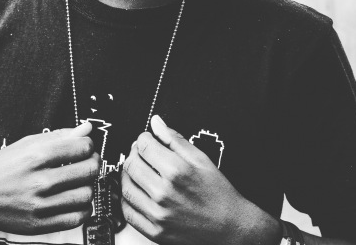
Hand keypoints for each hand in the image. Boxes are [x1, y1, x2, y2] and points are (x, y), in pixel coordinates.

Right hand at [0, 122, 99, 236]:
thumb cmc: (1, 167)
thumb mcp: (27, 143)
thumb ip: (59, 136)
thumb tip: (86, 129)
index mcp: (37, 155)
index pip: (82, 147)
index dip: (88, 145)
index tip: (84, 147)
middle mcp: (39, 181)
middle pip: (88, 170)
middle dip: (92, 163)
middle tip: (86, 162)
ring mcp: (40, 205)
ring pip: (86, 195)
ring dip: (88, 186)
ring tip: (79, 182)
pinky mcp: (40, 224)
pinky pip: (77, 218)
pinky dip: (83, 208)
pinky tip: (74, 200)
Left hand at [121, 116, 274, 244]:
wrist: (229, 227)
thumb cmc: (217, 192)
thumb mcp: (200, 158)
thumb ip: (174, 139)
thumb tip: (156, 123)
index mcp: (176, 170)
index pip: (143, 145)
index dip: (143, 137)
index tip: (147, 139)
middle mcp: (164, 193)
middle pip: (131, 164)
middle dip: (134, 153)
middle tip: (142, 153)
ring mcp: (158, 214)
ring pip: (126, 186)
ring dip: (128, 174)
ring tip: (139, 171)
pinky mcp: (154, 232)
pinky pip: (128, 212)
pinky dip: (127, 198)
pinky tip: (137, 191)